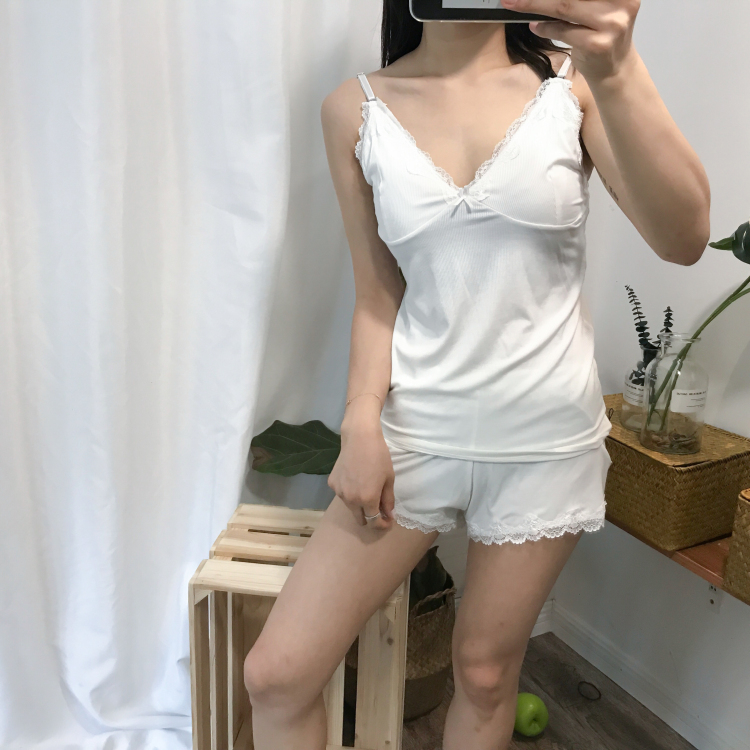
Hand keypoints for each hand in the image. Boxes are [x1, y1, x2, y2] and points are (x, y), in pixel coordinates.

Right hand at [328, 426, 395, 530]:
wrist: (359, 438)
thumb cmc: (379, 456)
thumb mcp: (389, 479)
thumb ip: (388, 500)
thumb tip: (389, 516)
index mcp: (367, 500)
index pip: (374, 522)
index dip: (382, 525)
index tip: (387, 521)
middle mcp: (351, 500)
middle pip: (360, 519)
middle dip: (370, 518)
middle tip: (378, 508)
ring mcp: (339, 492)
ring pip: (351, 507)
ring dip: (359, 505)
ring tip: (365, 488)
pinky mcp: (332, 484)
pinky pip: (343, 495)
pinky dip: (349, 492)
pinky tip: (354, 478)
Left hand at [502, 0, 640, 83]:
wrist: (614, 68)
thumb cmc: (602, 33)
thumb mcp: (599, 7)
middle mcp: (621, 3)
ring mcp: (611, 25)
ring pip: (564, 7)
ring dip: (535, 5)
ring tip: (516, 4)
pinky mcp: (597, 44)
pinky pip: (562, 31)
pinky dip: (545, 28)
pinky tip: (535, 26)